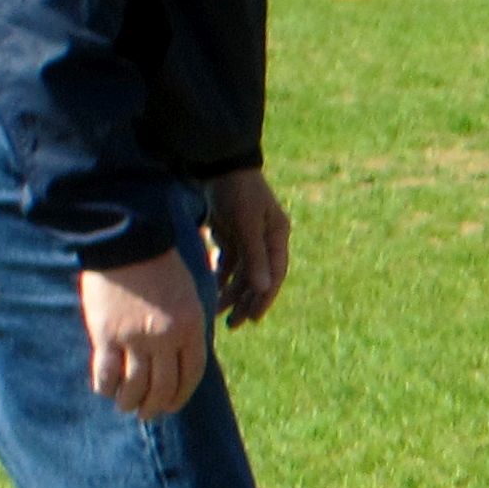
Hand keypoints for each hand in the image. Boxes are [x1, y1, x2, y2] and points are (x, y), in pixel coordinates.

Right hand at [79, 251, 206, 417]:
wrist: (126, 242)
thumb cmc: (159, 265)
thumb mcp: (188, 296)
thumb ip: (187, 326)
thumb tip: (183, 355)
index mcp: (192, 328)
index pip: (191, 374)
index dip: (180, 395)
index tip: (172, 405)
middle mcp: (166, 338)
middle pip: (163, 386)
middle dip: (156, 406)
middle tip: (148, 414)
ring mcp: (136, 338)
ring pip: (135, 385)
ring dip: (130, 402)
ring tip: (126, 407)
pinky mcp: (107, 334)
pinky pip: (106, 372)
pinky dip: (106, 386)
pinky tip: (105, 391)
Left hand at [203, 167, 290, 326]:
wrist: (218, 162)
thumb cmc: (237, 191)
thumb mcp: (247, 225)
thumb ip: (255, 258)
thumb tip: (263, 290)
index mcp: (277, 237)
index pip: (274, 275)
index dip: (264, 299)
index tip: (252, 319)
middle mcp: (265, 240)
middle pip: (257, 278)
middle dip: (245, 301)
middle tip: (233, 325)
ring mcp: (247, 237)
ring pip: (240, 272)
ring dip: (230, 292)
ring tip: (216, 312)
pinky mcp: (230, 232)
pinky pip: (227, 261)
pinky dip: (220, 275)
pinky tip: (211, 289)